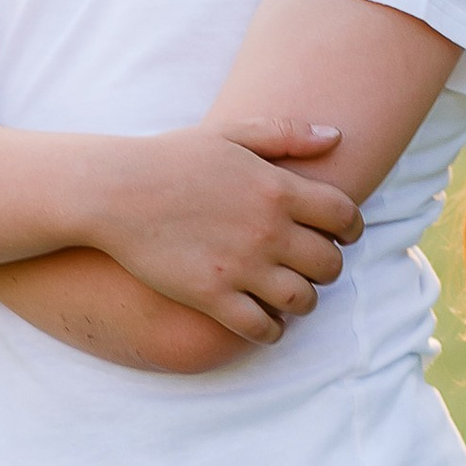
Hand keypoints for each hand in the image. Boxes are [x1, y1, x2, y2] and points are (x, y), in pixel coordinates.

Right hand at [89, 121, 361, 344]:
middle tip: (310, 267)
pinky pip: (262, 328)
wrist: (114, 191)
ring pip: (302, 300)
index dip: (351, 229)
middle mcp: (268, 230)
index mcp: (277, 188)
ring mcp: (241, 266)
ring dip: (302, 302)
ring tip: (289, 297)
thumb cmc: (171, 159)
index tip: (342, 236)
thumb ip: (286, 134)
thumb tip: (336, 135)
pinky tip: (262, 322)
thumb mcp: (230, 134)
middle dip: (326, 268)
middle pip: (329, 264)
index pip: (345, 216)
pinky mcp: (212, 296)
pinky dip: (270, 331)